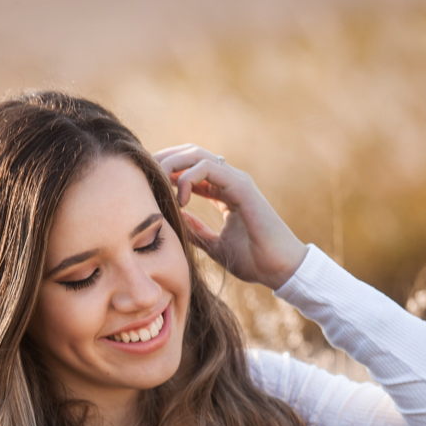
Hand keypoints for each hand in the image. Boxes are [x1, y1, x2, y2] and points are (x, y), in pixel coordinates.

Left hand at [154, 145, 306, 290]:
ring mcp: (237, 181)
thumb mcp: (214, 245)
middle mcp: (230, 182)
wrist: (279, 270)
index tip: (147, 184)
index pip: (191, 170)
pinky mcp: (242, 187)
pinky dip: (190, 178)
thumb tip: (173, 219)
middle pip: (191, 155)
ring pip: (198, 156)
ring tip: (158, 182)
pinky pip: (210, 169)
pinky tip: (181, 198)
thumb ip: (196, 230)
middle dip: (165, 160)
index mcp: (224, 193)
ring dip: (173, 164)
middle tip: (145, 176)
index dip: (167, 172)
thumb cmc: (253, 260)